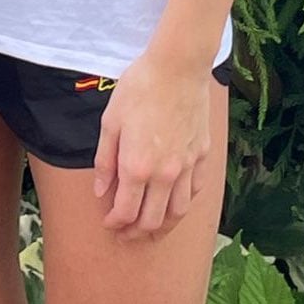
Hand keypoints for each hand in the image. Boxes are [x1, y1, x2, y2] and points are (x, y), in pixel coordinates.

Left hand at [91, 48, 214, 237]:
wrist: (177, 68)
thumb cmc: (139, 88)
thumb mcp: (110, 121)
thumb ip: (105, 161)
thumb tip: (100, 192)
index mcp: (137, 167)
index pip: (126, 211)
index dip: (116, 223)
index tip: (109, 225)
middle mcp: (165, 175)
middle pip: (153, 220)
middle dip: (137, 233)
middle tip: (126, 234)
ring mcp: (187, 167)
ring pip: (178, 213)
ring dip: (163, 227)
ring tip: (152, 229)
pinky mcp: (202, 156)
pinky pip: (195, 191)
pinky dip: (183, 204)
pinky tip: (175, 203)